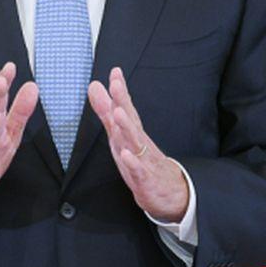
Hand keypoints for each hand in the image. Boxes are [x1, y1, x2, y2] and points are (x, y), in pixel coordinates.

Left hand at [88, 67, 187, 221]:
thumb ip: (106, 112)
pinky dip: (132, 163)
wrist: (170, 193)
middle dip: (123, 102)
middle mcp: (139, 143)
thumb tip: (95, 87)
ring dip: (127, 127)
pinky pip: (139, 171)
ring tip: (118, 113)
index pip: (126, 109)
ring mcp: (144, 161)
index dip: (120, 91)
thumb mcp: (120, 135)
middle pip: (131, 120)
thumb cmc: (143, 162)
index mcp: (132, 133)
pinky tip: (126, 154)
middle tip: (115, 85)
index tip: (115, 72)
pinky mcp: (145, 180)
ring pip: (135, 143)